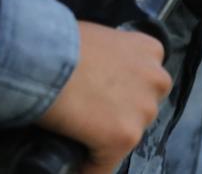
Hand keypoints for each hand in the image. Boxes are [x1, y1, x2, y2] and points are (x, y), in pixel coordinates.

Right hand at [36, 22, 171, 173]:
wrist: (45, 58)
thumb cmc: (59, 43)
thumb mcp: (97, 39)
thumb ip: (108, 57)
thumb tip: (92, 73)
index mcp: (150, 51)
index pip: (145, 82)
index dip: (122, 94)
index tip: (103, 102)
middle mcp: (156, 79)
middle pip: (141, 109)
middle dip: (118, 115)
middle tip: (89, 117)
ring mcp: (144, 109)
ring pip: (126, 137)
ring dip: (105, 141)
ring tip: (78, 139)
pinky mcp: (125, 136)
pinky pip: (105, 165)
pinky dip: (89, 169)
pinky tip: (75, 166)